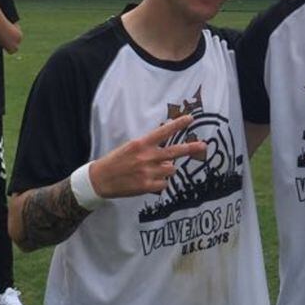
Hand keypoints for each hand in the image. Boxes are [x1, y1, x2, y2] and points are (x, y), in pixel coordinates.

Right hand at [88, 115, 207, 198]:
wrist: (100, 180)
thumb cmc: (116, 161)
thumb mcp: (130, 147)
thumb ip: (149, 147)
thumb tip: (169, 154)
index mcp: (141, 144)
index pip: (163, 132)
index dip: (178, 124)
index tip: (190, 118)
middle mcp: (146, 157)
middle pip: (175, 152)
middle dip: (191, 148)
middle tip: (203, 145)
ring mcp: (148, 172)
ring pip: (170, 169)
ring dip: (165, 170)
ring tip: (150, 171)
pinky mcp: (147, 186)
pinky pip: (164, 183)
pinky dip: (160, 183)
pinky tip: (147, 181)